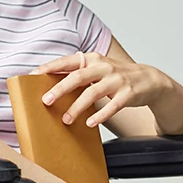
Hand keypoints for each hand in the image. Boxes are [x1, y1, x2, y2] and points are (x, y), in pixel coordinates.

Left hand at [34, 51, 174, 128]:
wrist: (149, 79)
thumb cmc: (117, 76)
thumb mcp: (97, 69)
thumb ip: (77, 73)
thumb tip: (49, 85)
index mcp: (92, 59)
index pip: (67, 62)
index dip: (50, 68)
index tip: (33, 76)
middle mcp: (104, 67)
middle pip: (78, 77)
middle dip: (60, 88)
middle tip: (46, 100)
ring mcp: (117, 80)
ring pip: (93, 93)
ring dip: (77, 107)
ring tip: (66, 119)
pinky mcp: (128, 93)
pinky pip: (112, 106)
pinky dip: (100, 115)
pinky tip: (90, 123)